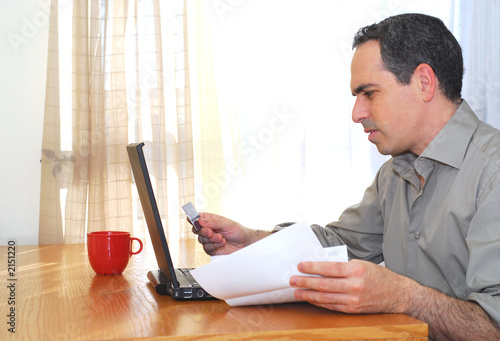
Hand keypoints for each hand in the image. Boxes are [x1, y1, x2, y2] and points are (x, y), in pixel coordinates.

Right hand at [193, 212, 258, 255]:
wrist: (245, 243)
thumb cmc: (237, 231)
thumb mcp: (226, 223)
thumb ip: (212, 222)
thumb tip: (200, 220)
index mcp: (210, 220)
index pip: (197, 217)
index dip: (192, 218)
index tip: (192, 219)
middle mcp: (208, 229)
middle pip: (196, 230)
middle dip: (203, 231)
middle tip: (210, 232)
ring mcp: (209, 240)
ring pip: (201, 240)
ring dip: (211, 239)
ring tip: (221, 237)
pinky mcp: (211, 249)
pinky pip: (207, 248)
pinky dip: (214, 245)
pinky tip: (222, 242)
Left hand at [289, 259, 407, 313]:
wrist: (397, 293)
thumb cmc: (378, 276)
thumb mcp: (361, 264)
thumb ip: (342, 266)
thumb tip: (320, 266)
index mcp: (356, 270)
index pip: (329, 268)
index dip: (312, 268)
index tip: (300, 266)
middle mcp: (354, 286)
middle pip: (324, 284)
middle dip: (306, 282)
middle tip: (292, 280)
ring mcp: (353, 300)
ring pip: (326, 297)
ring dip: (309, 294)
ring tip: (297, 292)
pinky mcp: (353, 310)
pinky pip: (332, 306)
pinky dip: (320, 303)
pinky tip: (311, 299)